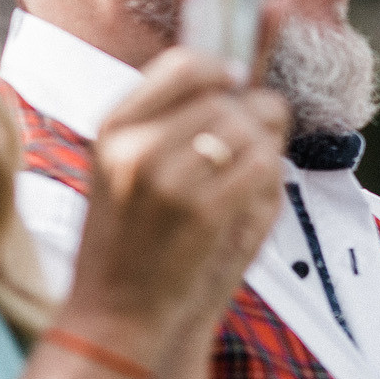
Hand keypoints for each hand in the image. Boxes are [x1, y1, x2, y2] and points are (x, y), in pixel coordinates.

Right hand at [63, 50, 291, 365]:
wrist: (111, 313)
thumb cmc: (128, 242)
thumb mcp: (126, 169)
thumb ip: (173, 118)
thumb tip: (239, 66)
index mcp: (114, 128)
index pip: (183, 64)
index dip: (223, 68)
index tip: (237, 83)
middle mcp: (135, 146)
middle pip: (227, 98)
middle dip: (253, 118)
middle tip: (251, 147)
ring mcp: (166, 179)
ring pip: (249, 129)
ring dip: (263, 149)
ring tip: (243, 179)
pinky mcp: (200, 213)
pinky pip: (260, 166)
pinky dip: (268, 177)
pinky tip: (249, 198)